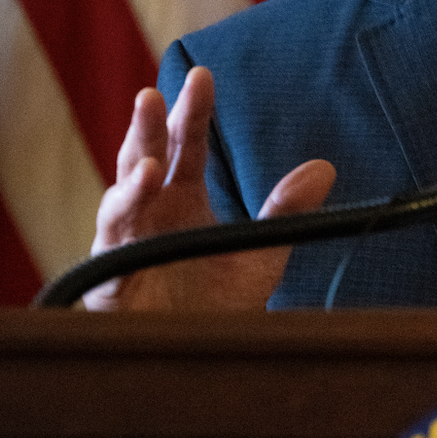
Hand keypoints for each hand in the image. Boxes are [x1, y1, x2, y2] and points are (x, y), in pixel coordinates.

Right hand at [84, 66, 335, 310]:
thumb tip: (324, 169)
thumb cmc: (219, 305)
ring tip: (148, 139)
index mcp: (184, 198)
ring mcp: (129, 237)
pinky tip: (142, 186)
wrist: (196, 360)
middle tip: (158, 92)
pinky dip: (124, 209)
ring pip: (123, 188)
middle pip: (149, 154)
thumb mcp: (261, 253)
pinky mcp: (112, 271)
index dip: (193, 112)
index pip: (188, 145)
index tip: (203, 77)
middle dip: (152, 124)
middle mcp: (152, 210)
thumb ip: (287, 211)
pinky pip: (114, 235)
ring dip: (134, 160)